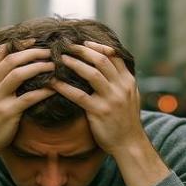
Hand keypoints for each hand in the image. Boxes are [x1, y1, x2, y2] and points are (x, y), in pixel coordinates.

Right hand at [0, 41, 55, 158]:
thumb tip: (8, 63)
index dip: (18, 44)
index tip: (33, 41)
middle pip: (12, 59)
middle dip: (33, 53)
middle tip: (49, 52)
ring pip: (20, 74)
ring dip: (39, 67)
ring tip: (52, 66)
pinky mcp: (8, 113)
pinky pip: (29, 97)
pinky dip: (43, 91)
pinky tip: (54, 88)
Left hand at [50, 41, 144, 156]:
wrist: (129, 144)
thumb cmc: (127, 121)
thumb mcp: (131, 96)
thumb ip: (121, 81)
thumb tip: (110, 66)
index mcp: (128, 81)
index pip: (114, 56)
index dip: (98, 46)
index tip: (84, 42)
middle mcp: (121, 87)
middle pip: (102, 60)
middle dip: (83, 50)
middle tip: (68, 45)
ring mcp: (111, 99)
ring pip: (92, 73)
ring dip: (74, 63)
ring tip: (60, 59)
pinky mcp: (99, 112)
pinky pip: (79, 95)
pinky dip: (65, 87)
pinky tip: (54, 83)